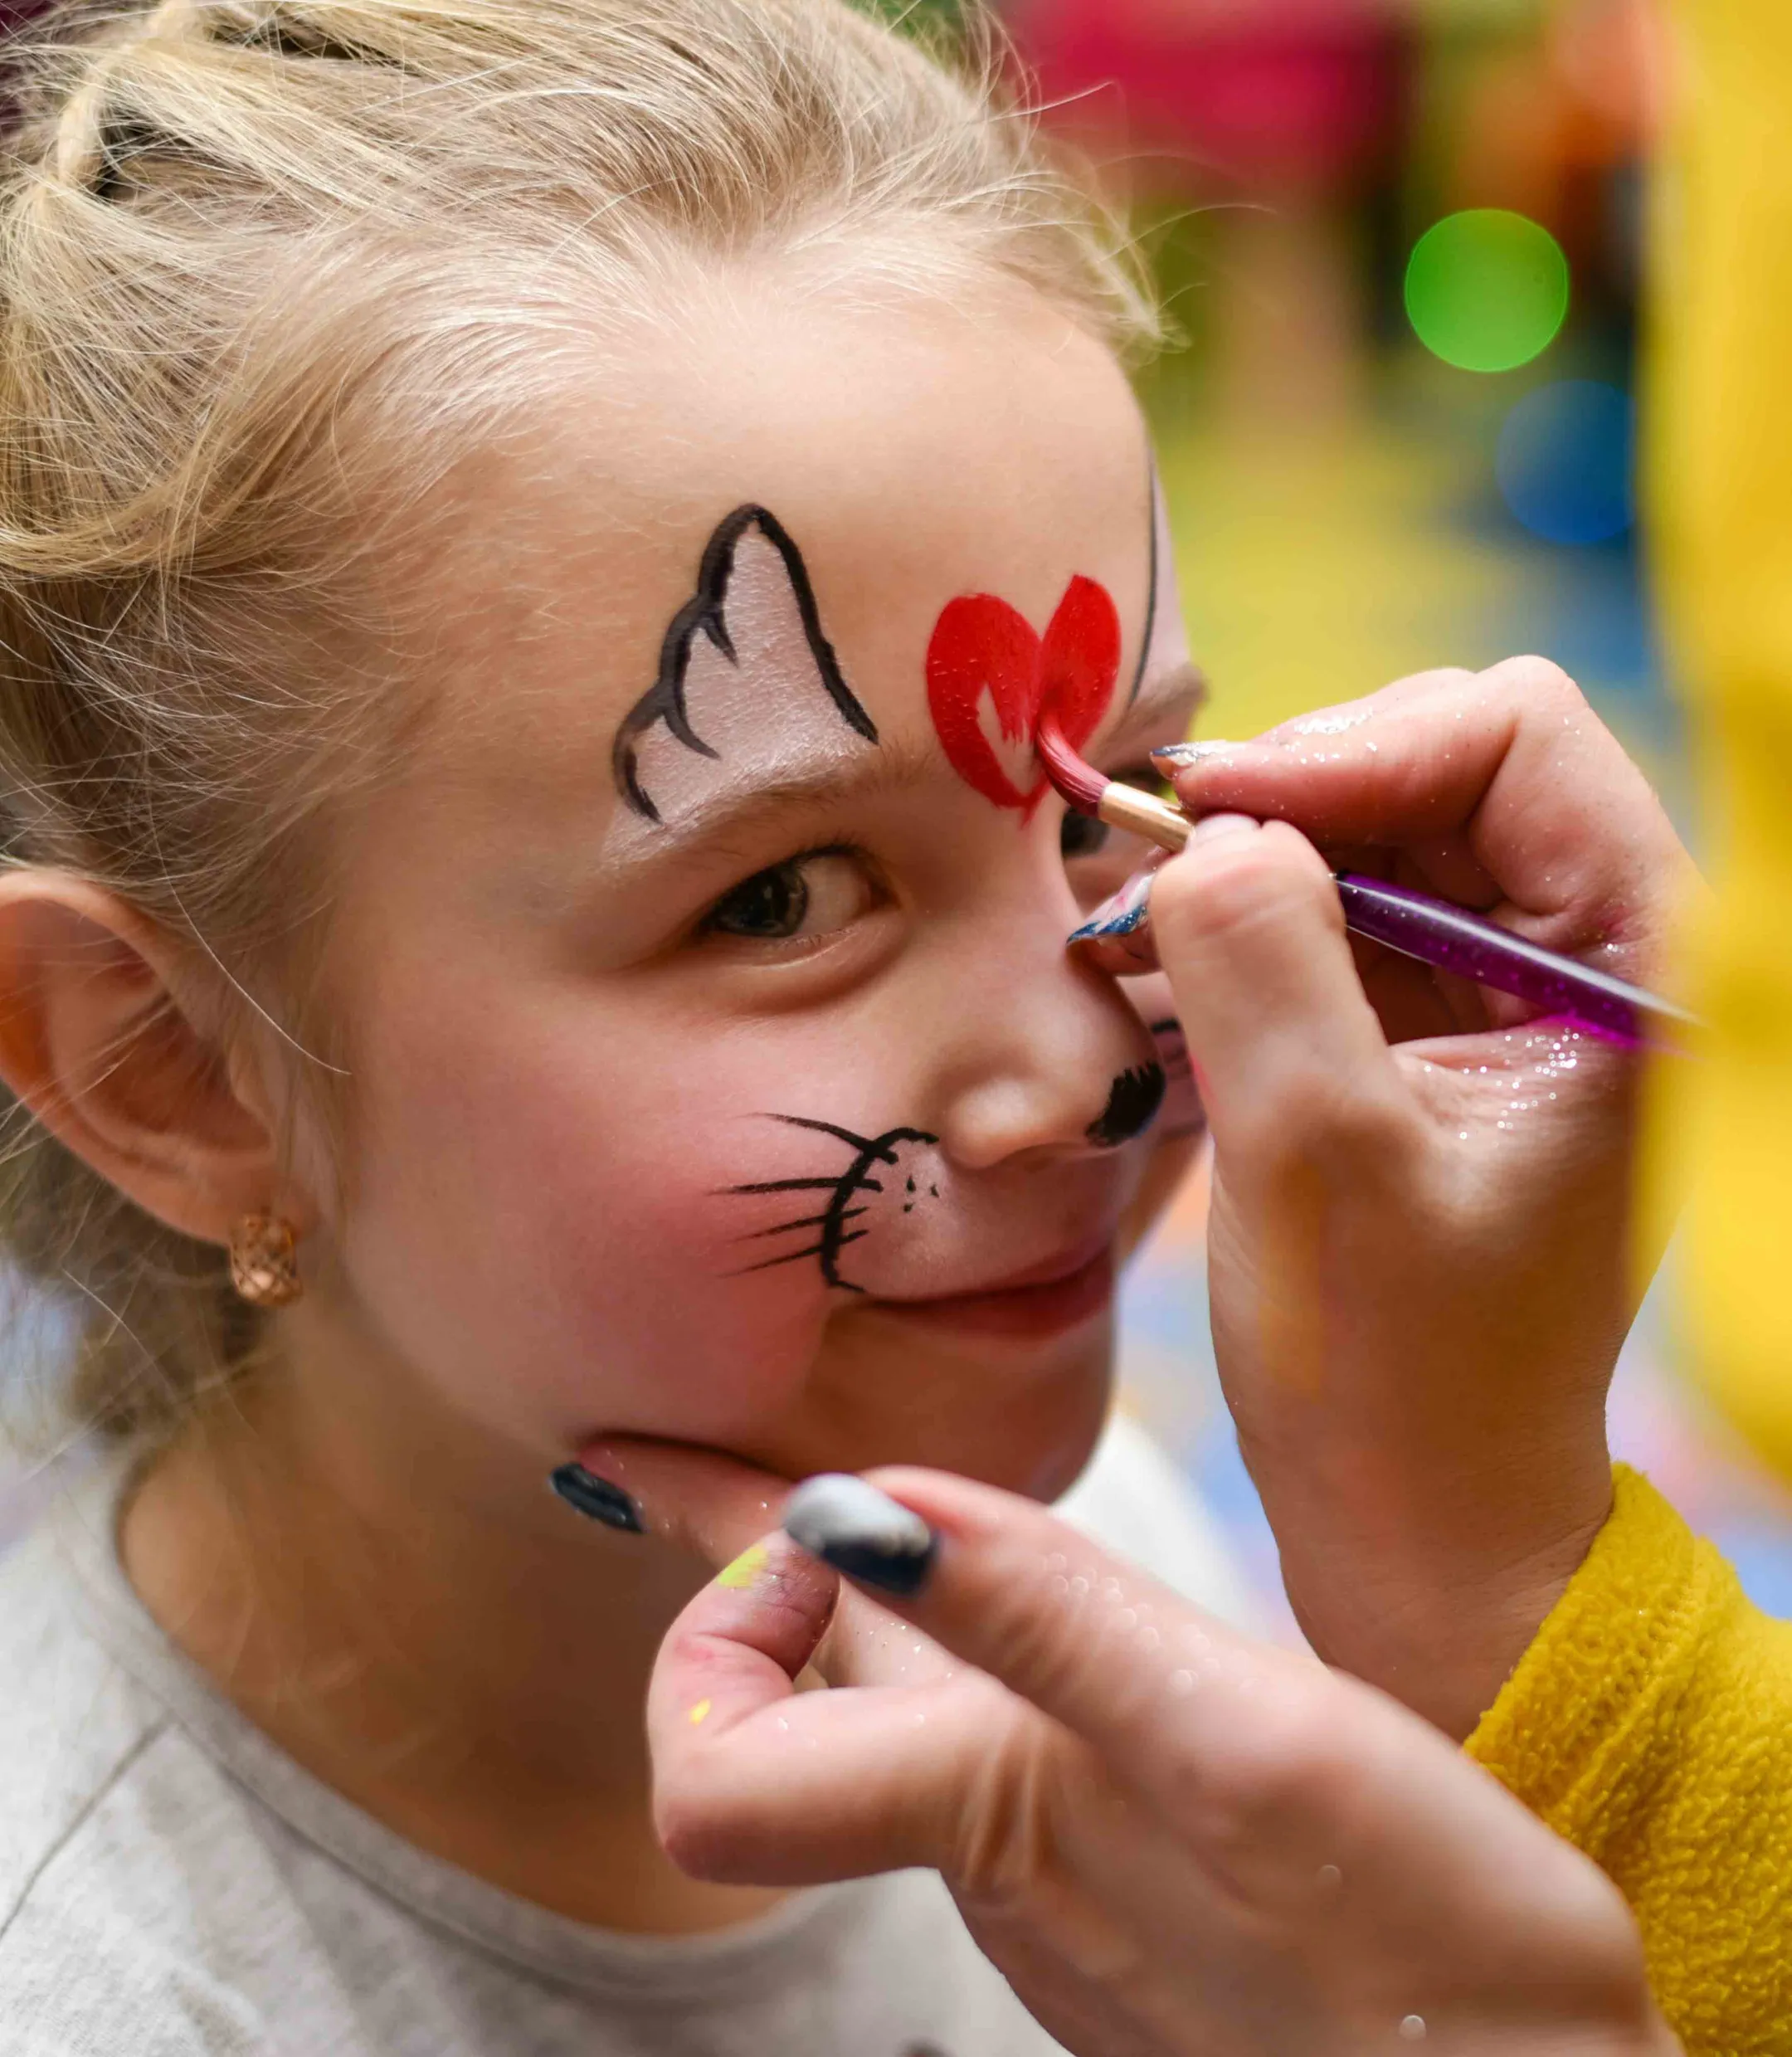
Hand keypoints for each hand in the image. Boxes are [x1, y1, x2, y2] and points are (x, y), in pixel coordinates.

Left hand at [595, 1440, 1677, 2056]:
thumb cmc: (1415, 1944)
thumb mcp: (1233, 1744)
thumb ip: (1043, 1626)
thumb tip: (843, 1515)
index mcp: (989, 1805)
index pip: (715, 1765)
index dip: (705, 1637)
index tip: (783, 1513)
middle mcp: (994, 1856)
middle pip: (798, 1714)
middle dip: (743, 1579)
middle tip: (663, 1461)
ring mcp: (1067, 1883)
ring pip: (897, 1726)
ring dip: (850, 1610)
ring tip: (834, 1508)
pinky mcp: (1146, 1888)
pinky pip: (999, 1754)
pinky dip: (964, 1655)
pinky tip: (1016, 1613)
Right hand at [1134, 659, 1698, 1736]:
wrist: (1422, 1533)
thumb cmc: (1396, 1378)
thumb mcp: (1316, 1154)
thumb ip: (1261, 956)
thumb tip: (1204, 829)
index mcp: (1639, 969)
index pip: (1514, 733)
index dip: (1354, 750)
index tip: (1210, 822)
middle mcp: (1595, 959)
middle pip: (1437, 767)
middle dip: (1287, 805)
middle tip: (1151, 870)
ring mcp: (1516, 998)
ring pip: (1374, 839)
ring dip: (1250, 870)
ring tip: (1134, 931)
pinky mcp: (1440, 1040)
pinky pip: (1340, 922)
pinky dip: (1247, 932)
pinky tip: (1160, 974)